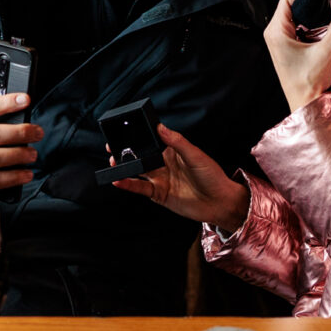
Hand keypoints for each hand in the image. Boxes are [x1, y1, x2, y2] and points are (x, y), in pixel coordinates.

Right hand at [112, 124, 249, 230]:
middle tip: (112, 146)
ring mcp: (160, 179)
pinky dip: (128, 184)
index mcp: (172, 151)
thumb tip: (160, 127)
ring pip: (137, 171)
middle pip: (141, 156)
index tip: (126, 129)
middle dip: (126, 151)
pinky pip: (140, 187)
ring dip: (124, 167)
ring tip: (112, 161)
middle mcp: (164, 164)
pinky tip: (118, 180)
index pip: (152, 141)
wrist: (219, 203)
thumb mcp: (195, 156)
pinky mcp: (158, 194)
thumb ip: (177, 142)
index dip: (139, 136)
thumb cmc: (212, 176)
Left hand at [264, 0, 330, 111]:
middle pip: (290, 4)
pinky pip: (295, 26)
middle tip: (326, 12)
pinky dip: (308, 26)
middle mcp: (272, 33)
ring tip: (324, 23)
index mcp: (276, 31)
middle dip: (309, 6)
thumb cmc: (310, 82)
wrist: (306, 105)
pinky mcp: (284, 46)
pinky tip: (320, 33)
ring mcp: (277, 40)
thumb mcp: (326, 50)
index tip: (322, 3)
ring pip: (293, 15)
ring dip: (310, 17)